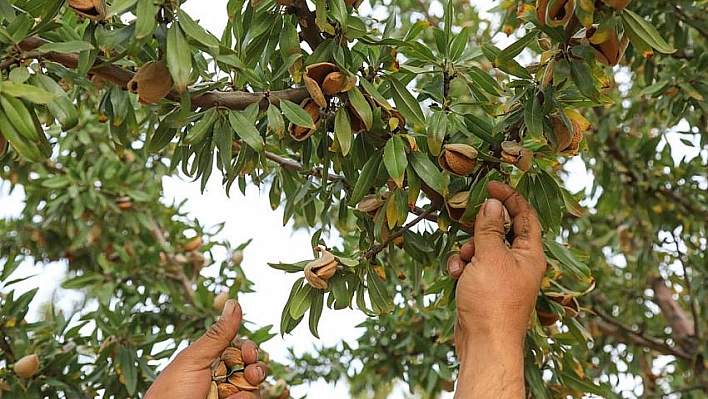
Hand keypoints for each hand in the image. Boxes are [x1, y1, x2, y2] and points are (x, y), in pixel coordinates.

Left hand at [145, 300, 267, 398]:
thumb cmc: (171, 393)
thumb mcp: (194, 360)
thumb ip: (218, 334)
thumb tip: (234, 302)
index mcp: (210, 361)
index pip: (240, 349)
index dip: (248, 349)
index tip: (247, 353)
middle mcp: (221, 377)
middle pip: (252, 365)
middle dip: (256, 366)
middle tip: (251, 372)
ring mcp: (228, 394)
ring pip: (255, 385)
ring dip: (252, 384)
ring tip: (237, 393)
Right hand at [447, 181, 545, 398]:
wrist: (484, 343)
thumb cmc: (493, 301)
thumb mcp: (489, 258)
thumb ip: (489, 228)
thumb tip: (493, 204)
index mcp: (530, 254)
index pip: (525, 216)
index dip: (510, 198)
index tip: (491, 185)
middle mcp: (518, 262)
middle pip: (499, 230)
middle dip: (479, 229)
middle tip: (468, 226)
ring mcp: (501, 275)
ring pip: (482, 247)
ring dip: (467, 250)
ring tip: (462, 263)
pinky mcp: (485, 286)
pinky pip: (473, 265)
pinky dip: (463, 266)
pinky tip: (456, 275)